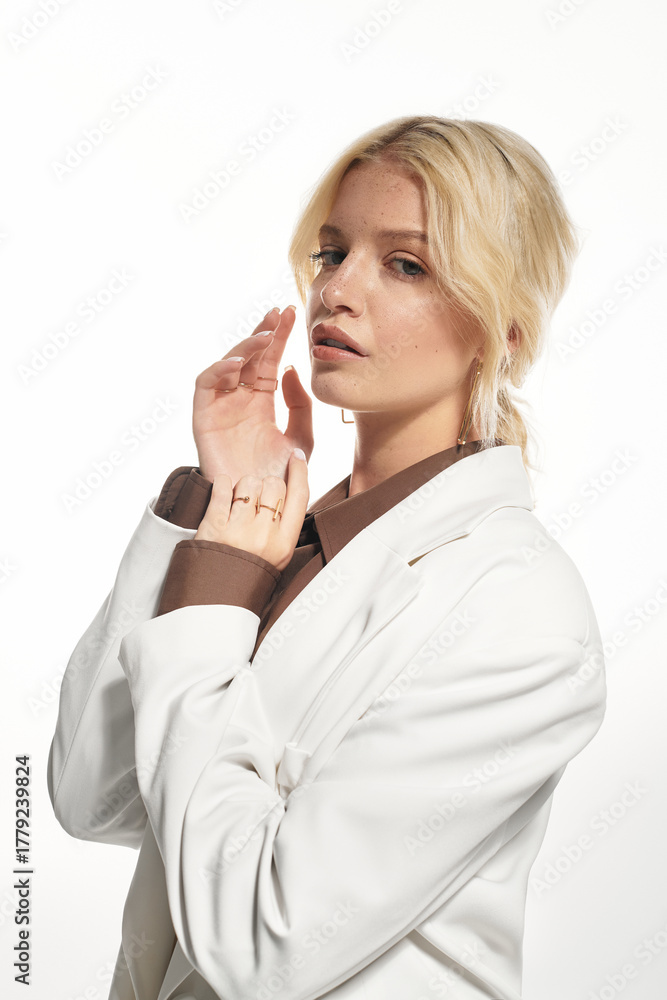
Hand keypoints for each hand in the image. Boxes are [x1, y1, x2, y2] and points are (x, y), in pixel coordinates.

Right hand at [193, 306, 313, 485]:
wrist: (259, 505)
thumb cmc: (279, 476)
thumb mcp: (302, 439)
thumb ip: (301, 406)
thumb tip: (290, 371)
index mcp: (261, 402)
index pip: (269, 361)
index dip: (279, 337)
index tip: (293, 314)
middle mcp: (239, 399)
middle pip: (249, 357)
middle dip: (263, 333)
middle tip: (279, 315)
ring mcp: (220, 407)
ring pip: (227, 365)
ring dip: (244, 347)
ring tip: (265, 336)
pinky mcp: (203, 417)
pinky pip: (205, 386)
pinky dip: (218, 370)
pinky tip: (237, 365)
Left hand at [193, 449, 308, 571]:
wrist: (215, 597)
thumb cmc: (248, 572)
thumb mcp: (278, 554)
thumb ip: (285, 525)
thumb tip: (289, 488)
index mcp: (285, 543)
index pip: (300, 496)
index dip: (300, 472)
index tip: (297, 457)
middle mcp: (265, 535)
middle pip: (274, 485)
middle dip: (265, 484)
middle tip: (255, 499)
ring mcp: (239, 530)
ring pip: (249, 482)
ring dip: (243, 486)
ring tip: (237, 504)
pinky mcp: (214, 525)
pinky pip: (223, 487)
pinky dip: (222, 484)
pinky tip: (223, 492)